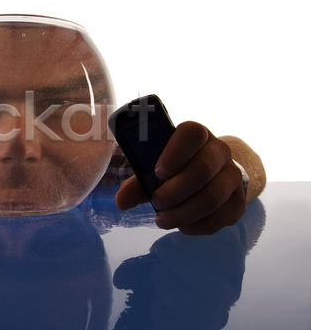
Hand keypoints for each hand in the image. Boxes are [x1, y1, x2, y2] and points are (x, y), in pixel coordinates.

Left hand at [115, 121, 245, 234]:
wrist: (215, 175)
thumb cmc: (179, 167)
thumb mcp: (157, 169)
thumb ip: (138, 183)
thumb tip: (121, 201)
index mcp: (197, 135)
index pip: (191, 134)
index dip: (175, 153)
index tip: (158, 173)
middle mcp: (220, 152)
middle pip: (202, 170)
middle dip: (175, 191)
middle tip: (157, 202)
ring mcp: (233, 177)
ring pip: (211, 198)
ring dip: (183, 213)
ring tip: (163, 219)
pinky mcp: (239, 202)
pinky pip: (219, 219)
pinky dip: (196, 226)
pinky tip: (181, 225)